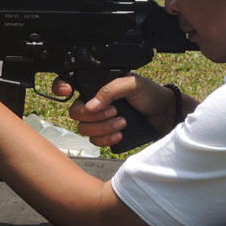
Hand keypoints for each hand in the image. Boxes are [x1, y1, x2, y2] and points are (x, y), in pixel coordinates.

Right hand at [51, 74, 176, 146]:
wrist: (166, 115)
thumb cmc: (150, 94)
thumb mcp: (131, 83)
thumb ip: (110, 90)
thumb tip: (90, 105)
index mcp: (97, 85)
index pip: (69, 83)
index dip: (60, 87)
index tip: (67, 91)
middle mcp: (95, 102)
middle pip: (75, 112)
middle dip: (94, 115)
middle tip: (114, 111)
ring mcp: (99, 120)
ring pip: (83, 129)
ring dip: (103, 128)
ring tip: (122, 123)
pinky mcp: (106, 135)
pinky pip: (94, 142)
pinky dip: (106, 139)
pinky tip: (120, 134)